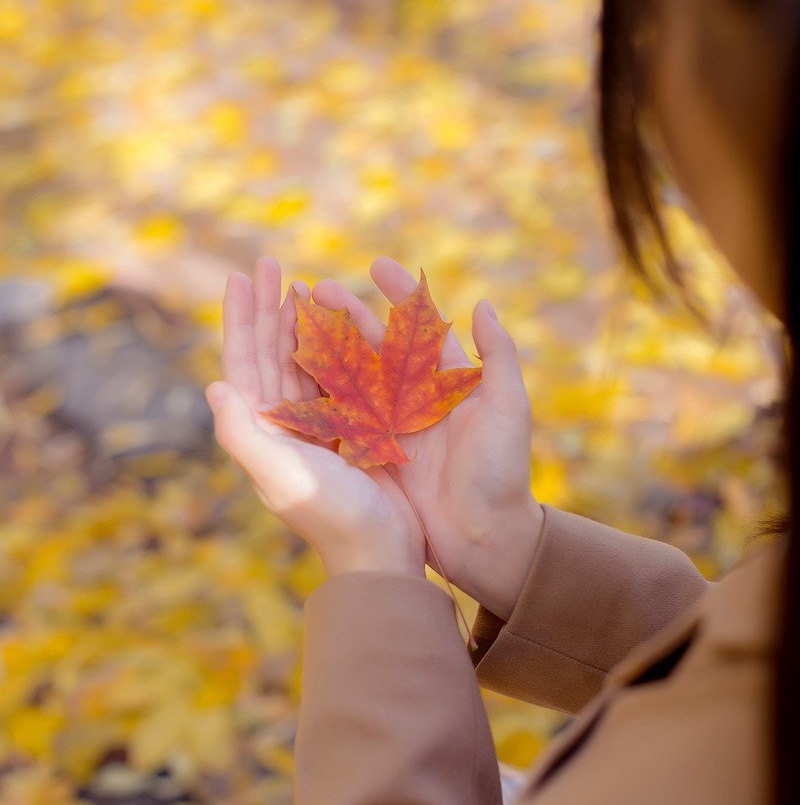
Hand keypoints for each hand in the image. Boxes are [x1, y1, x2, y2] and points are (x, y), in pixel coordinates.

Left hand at [206, 258, 426, 579]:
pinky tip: (338, 321)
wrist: (381, 550)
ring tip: (298, 283)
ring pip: (303, 359)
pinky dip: (335, 345)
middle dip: (268, 308)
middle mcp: (285, 424)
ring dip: (298, 321)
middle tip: (270, 264)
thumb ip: (242, 434)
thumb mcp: (281, 475)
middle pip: (270, 353)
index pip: (244, 363)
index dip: (241, 318)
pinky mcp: (353, 428)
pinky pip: (338, 375)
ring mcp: (319, 424)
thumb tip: (213, 387)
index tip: (240, 277)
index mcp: (263, 430)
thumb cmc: (331, 514)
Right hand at [312, 258, 543, 620]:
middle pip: (374, 346)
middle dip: (348, 314)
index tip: (377, 264)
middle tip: (317, 287)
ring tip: (296, 319)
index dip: (400, 294)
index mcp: (447, 383)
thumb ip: (498, 357)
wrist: (485, 539)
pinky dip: (317, 392)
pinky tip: (291, 371)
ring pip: (350, 376)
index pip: (419, 327)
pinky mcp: (371, 455)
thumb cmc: (502, 473)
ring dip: (325, 347)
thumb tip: (484, 305)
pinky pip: (339, 416)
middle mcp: (414, 400)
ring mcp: (390, 427)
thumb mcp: (507, 409)